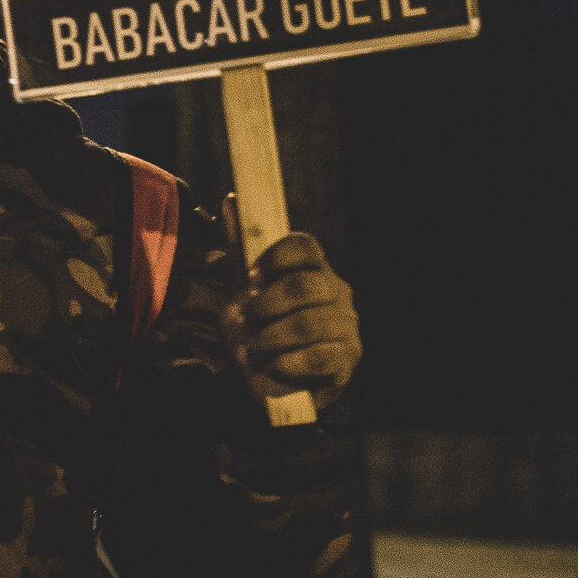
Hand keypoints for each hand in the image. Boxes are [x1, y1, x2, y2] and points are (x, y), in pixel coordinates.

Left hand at [221, 231, 360, 407]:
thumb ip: (239, 247)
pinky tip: (273, 367)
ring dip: (270, 339)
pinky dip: (287, 364)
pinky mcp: (346, 361)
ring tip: (255, 350)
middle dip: (266, 306)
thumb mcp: (243, 288)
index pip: (305, 246)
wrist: (266, 378)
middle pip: (305, 285)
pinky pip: (319, 357)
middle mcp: (337, 294)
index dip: (276, 256)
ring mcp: (346, 328)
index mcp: (314, 269)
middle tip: (249, 320)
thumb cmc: (260, 327)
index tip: (251, 276)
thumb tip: (231, 200)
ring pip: (309, 324)